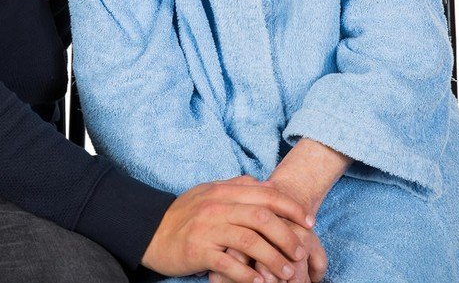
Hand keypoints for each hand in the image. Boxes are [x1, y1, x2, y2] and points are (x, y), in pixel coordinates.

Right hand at [142, 175, 314, 282]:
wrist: (150, 232)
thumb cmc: (184, 214)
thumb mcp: (208, 192)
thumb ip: (235, 186)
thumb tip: (264, 183)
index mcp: (223, 191)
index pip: (265, 194)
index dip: (291, 207)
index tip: (308, 221)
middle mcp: (217, 206)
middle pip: (263, 218)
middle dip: (288, 236)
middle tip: (301, 251)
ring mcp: (207, 229)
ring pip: (251, 242)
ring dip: (274, 259)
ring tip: (287, 273)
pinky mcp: (198, 251)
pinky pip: (229, 264)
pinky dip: (248, 275)